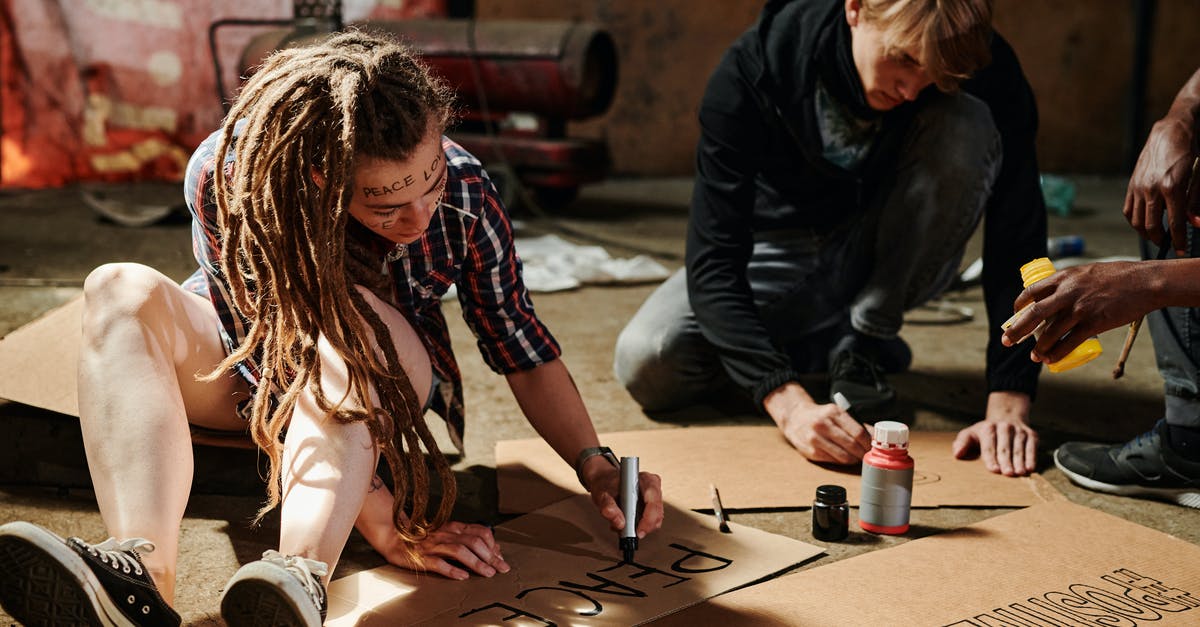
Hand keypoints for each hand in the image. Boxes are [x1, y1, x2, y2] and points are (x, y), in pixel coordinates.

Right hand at [355, 482, 509, 580]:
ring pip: (459, 551)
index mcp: (453, 527)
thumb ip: (468, 539)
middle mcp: (445, 534)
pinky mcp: (421, 557)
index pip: (479, 532)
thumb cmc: (425, 538)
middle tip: (501, 569)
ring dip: (476, 563)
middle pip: (473, 542)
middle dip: (489, 557)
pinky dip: (451, 569)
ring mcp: (433, 545)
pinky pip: (438, 563)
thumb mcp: (448, 535)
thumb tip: (493, 548)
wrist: (394, 537)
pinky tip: (462, 577)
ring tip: (487, 573)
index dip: (493, 545)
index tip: (501, 558)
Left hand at [582, 458, 664, 539]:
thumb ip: (608, 506)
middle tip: (629, 532)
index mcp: (645, 480)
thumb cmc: (606, 484)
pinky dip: (640, 526)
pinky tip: (628, 523)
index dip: (648, 519)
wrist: (605, 481)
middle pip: (657, 513)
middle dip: (644, 527)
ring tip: (624, 525)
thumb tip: (619, 523)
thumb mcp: (601, 493)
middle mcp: (652, 487)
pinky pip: (652, 522)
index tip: (638, 531)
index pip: (653, 502)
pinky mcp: (652, 507)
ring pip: (656, 520)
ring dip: (641, 527)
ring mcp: (654, 497)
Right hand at [765, 383, 869, 464]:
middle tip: (868, 455)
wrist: (795, 418)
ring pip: (844, 456)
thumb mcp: (837, 414)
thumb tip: (875, 436)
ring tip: (857, 457)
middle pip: (852, 445)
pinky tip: (844, 457)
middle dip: (863, 453)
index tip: (873, 447)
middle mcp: (823, 425)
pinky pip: (834, 461)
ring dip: (854, 459)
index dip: (869, 443)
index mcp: (833, 413)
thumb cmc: (820, 417)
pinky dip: (842, 461)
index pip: (858, 432)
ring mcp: (815, 439)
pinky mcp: (811, 452)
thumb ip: (856, 425)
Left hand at [952, 391, 1035, 475]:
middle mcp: (1005, 427)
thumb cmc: (985, 433)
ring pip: (1019, 448)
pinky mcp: (1032, 435)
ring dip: (1020, 461)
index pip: (989, 445)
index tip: (994, 469)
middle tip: (1008, 474)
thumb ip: (962, 443)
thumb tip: (957, 453)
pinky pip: (1032, 447)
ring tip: (1020, 473)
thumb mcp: (970, 434)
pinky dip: (1031, 458)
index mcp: (988, 428)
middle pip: (1005, 448)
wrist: (1007, 418)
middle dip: (1006, 461)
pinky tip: (1030, 468)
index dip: (991, 458)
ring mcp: (1019, 431)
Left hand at [1001, 261, 1155, 363]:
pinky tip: (1051, 359)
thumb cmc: (1119, 276)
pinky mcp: (1093, 323)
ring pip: (1050, 332)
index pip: (1032, 291)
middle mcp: (1068, 293)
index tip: (1014, 314)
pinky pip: (1069, 342)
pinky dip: (1057, 353)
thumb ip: (1070, 283)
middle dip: (1017, 329)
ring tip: (1034, 357)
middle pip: (1034, 314)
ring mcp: (1080, 309)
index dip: (1020, 304)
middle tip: (1006, 341)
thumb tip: (1057, 294)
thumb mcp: (1087, 272)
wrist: (1145, 282)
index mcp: (1064, 277)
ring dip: (1039, 347)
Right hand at [1123, 115, 1198, 253]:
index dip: (1179, 240)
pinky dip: (1134, 221)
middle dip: (1160, 240)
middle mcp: (1151, 189)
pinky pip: (1128, 210)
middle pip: (1151, 226)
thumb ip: (1195, 202)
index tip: (1181, 250)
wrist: (1170, 132)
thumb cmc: (1188, 152)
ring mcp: (1138, 187)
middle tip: (1168, 245)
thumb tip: (1195, 224)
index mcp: (1172, 188)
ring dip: (1145, 233)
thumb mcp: (1198, 177)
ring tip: (1155, 237)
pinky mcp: (1131, 185)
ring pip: (1136, 221)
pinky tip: (1143, 223)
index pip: (1174, 223)